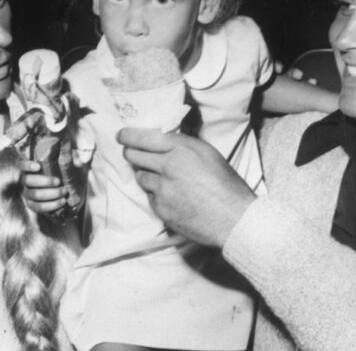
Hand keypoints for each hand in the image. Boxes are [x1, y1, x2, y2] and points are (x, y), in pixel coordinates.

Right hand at [17, 158, 67, 214]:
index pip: (21, 165)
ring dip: (50, 194)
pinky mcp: (33, 205)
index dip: (27, 165)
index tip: (38, 166)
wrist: (65, 191)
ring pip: (33, 195)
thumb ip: (69, 160)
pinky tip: (62, 202)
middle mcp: (26, 181)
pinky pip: (38, 207)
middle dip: (44, 181)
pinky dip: (51, 205)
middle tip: (58, 181)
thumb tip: (75, 159)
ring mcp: (28, 193)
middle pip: (27, 180)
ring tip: (64, 192)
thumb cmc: (64, 174)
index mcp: (30, 168)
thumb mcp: (67, 165)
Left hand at [117, 128, 255, 246]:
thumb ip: (183, 145)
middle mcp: (168, 165)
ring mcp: (162, 189)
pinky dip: (156, 196)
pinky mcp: (160, 209)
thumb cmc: (226, 184)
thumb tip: (164, 139)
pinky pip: (150, 197)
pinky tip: (172, 198)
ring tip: (163, 180)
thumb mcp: (208, 153)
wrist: (234, 218)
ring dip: (146, 176)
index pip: (143, 137)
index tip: (121, 136)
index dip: (127, 136)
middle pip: (133, 155)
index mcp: (182, 148)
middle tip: (132, 154)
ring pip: (140, 177)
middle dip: (131, 153)